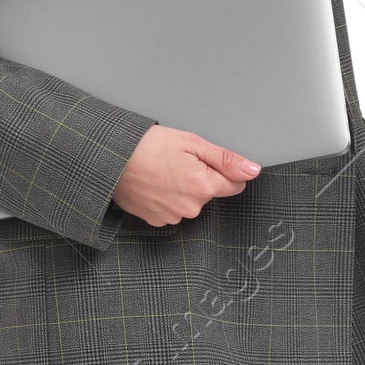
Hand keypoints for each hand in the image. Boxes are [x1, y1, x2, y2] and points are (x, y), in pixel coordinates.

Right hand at [113, 124, 260, 226]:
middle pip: (209, 194)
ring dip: (181, 189)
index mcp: (204, 187)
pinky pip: (172, 210)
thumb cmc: (148, 146)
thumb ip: (226, 159)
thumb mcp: (193, 143)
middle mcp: (191, 208)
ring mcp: (173, 217)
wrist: (112, 158)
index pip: (234, 185)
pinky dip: (166, 198)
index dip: (222, 171)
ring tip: (161, 171)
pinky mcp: (157, 220)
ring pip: (190, 202)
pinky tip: (153, 184)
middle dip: (200, 179)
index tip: (205, 161)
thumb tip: (252, 170)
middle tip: (177, 162)